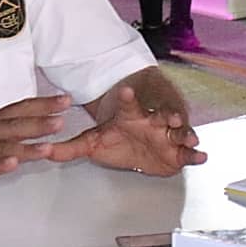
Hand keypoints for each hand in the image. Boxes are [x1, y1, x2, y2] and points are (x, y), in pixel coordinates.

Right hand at [0, 95, 77, 204]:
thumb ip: (6, 131)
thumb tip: (38, 123)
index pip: (16, 110)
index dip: (40, 105)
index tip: (64, 100)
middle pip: (12, 125)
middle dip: (38, 121)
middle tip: (62, 117)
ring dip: (25, 145)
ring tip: (48, 145)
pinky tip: (13, 164)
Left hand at [52, 85, 205, 175]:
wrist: (138, 149)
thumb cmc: (118, 141)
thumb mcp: (93, 143)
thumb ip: (70, 148)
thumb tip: (44, 150)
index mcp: (132, 116)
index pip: (129, 104)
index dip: (129, 97)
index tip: (127, 90)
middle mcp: (153, 122)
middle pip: (161, 115)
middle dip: (168, 115)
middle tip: (170, 116)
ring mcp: (167, 135)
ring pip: (179, 131)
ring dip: (185, 132)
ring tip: (189, 136)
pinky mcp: (177, 152)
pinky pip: (188, 153)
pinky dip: (195, 154)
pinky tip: (201, 156)